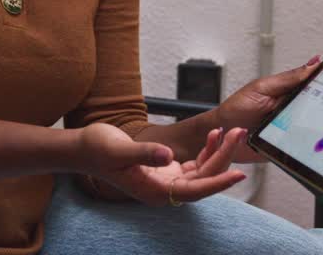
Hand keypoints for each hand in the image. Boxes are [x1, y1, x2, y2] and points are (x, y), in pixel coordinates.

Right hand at [72, 123, 245, 205]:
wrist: (82, 149)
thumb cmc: (97, 150)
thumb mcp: (119, 150)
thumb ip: (145, 154)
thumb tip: (169, 156)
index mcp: (156, 192)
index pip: (195, 190)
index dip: (218, 182)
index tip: (238, 174)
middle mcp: (166, 191)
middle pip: (205, 178)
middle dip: (224, 157)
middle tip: (240, 133)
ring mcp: (167, 181)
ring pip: (203, 171)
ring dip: (218, 152)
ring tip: (233, 131)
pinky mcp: (167, 169)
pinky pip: (194, 164)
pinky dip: (205, 150)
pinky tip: (214, 134)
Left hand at [216, 55, 321, 161]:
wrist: (221, 134)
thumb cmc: (237, 109)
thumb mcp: (262, 89)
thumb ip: (287, 80)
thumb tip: (313, 64)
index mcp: (290, 93)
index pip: (317, 86)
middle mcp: (295, 110)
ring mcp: (294, 129)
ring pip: (319, 128)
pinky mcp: (291, 148)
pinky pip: (308, 148)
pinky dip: (316, 147)